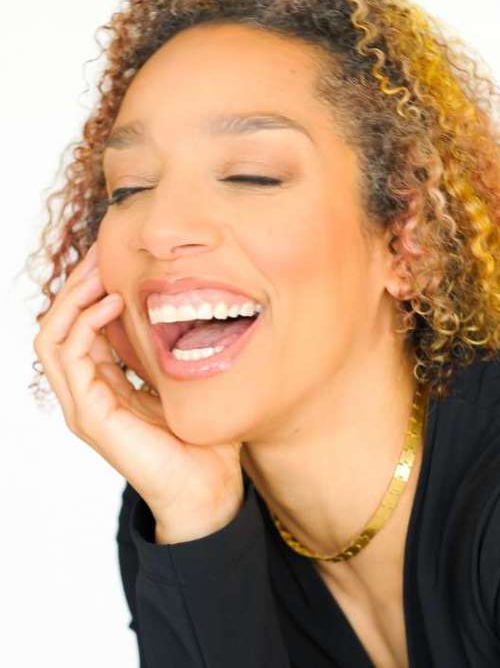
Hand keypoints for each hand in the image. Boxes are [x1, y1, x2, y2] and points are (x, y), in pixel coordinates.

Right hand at [33, 243, 244, 541]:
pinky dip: (85, 324)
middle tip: (102, 251)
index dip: (92, 289)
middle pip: (60, 324)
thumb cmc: (204, 437)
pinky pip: (71, 358)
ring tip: (100, 268)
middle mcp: (88, 392)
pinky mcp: (91, 416)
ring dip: (73, 296)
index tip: (115, 257)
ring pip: (52, 335)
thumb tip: (185, 307)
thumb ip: (172, 350)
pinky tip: (112, 303)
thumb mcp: (186, 380)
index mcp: (108, 383)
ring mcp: (84, 404)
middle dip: (78, 284)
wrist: (209, 487)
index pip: (82, 326)